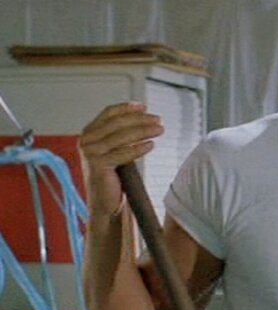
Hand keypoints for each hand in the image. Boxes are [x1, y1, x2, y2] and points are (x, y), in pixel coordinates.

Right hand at [78, 102, 163, 216]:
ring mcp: (90, 153)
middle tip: (159, 120)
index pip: (109, 113)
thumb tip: (144, 117)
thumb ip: (121, 134)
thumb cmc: (113, 176)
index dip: (127, 108)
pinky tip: (151, 145)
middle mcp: (86, 140)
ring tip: (160, 130)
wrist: (105, 202)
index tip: (144, 107)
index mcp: (89, 133)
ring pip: (122, 136)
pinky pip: (123, 153)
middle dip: (141, 119)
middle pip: (118, 123)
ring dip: (144, 131)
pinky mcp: (97, 165)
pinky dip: (138, 148)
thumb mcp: (114, 149)